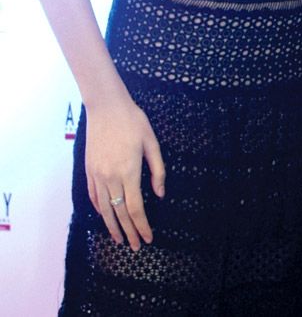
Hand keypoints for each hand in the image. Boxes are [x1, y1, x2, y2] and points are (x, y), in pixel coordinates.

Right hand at [84, 95, 165, 249]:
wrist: (106, 106)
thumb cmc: (132, 121)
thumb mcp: (151, 142)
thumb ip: (157, 170)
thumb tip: (160, 195)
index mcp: (129, 172)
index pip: (135, 209)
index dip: (142, 226)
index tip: (148, 238)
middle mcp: (111, 178)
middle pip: (120, 213)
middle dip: (128, 232)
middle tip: (135, 247)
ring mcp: (97, 175)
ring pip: (104, 209)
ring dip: (112, 226)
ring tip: (119, 239)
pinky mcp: (89, 170)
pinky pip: (94, 196)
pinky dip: (100, 209)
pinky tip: (105, 215)